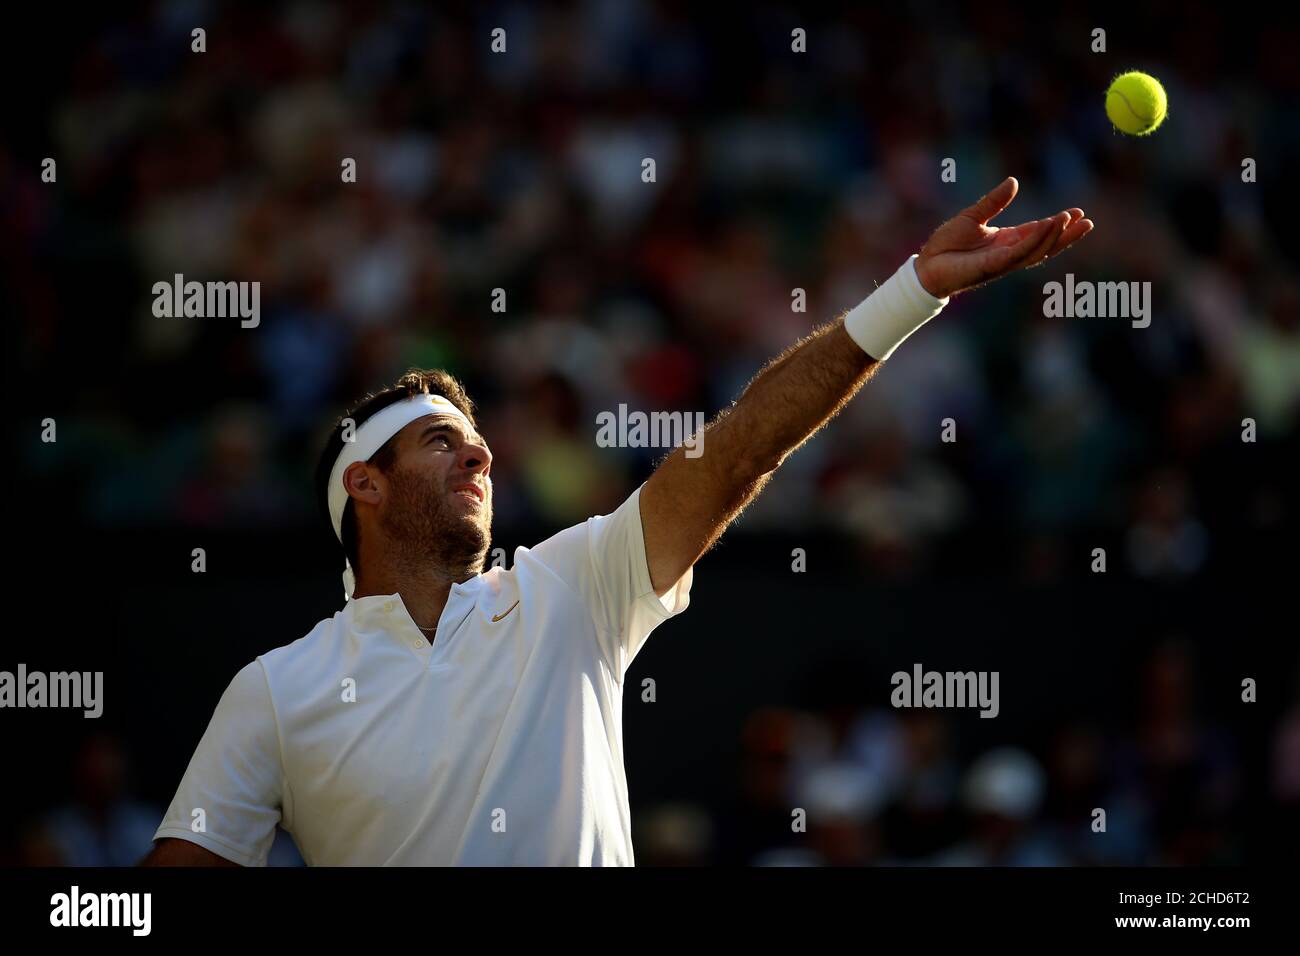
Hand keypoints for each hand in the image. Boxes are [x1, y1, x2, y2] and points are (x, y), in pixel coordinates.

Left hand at [914, 177, 1092, 298]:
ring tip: (1074, 221)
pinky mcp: (994, 266)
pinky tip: (1049, 227)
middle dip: (1066, 235)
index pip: (1037, 233)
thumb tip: (1014, 181)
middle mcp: (1008, 253)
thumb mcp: (973, 216)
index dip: (1057, 225)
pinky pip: (1020, 252)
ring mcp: (1003, 262)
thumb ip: (994, 202)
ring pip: (1037, 250)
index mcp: (1005, 241)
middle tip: (1087, 221)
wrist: (926, 266)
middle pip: (1045, 245)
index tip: (1075, 213)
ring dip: (1056, 236)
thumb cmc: (946, 245)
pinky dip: (1036, 240)